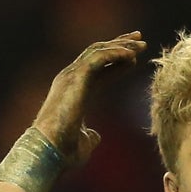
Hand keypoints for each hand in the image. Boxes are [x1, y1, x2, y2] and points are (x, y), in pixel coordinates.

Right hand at [32, 33, 147, 167]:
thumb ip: (90, 136)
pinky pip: (98, 58)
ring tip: (140, 44)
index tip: (135, 57)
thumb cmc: (62, 150)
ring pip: (97, 51)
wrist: (49, 150)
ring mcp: (70, 76)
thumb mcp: (82, 142)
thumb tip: (96, 137)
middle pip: (97, 54)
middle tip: (140, 40)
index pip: (97, 69)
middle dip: (119, 45)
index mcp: (73, 91)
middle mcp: (70, 79)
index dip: (116, 61)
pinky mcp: (74, 77)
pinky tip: (131, 55)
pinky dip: (115, 53)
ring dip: (121, 46)